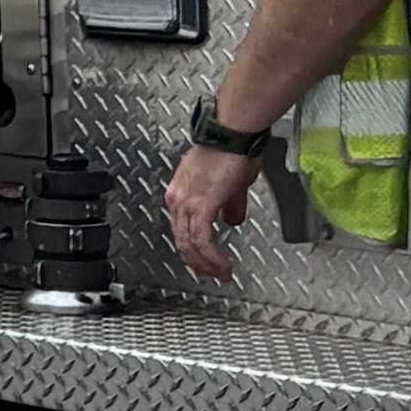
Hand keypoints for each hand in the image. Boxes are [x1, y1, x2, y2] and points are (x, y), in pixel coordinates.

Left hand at [169, 144, 263, 279]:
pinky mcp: (201, 204)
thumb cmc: (233, 151)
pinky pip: (201, 239)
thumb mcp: (231, 184)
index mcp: (181, 193)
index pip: (181, 228)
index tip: (203, 261)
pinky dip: (211, 256)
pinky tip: (221, 265)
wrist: (232, 135)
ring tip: (220, 274)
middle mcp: (178, 198)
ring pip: (189, 243)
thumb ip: (229, 204)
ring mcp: (187, 201)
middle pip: (182, 239)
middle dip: (197, 262)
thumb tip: (232, 220)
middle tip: (211, 275)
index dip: (192, 248)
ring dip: (205, 263)